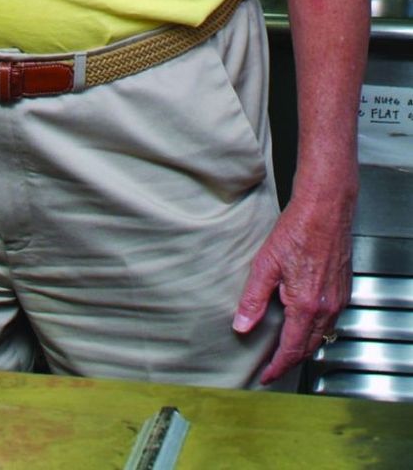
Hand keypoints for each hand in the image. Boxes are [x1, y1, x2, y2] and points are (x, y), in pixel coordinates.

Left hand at [232, 189, 353, 383]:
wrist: (325, 208)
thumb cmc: (298, 229)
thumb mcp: (266, 263)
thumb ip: (253, 298)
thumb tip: (242, 325)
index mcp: (306, 305)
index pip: (292, 349)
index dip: (277, 366)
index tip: (266, 376)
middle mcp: (326, 307)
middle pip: (308, 347)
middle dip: (291, 360)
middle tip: (273, 366)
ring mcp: (338, 299)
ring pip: (321, 335)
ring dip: (304, 346)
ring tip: (285, 349)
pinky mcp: (342, 290)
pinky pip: (330, 320)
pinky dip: (316, 329)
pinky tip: (303, 322)